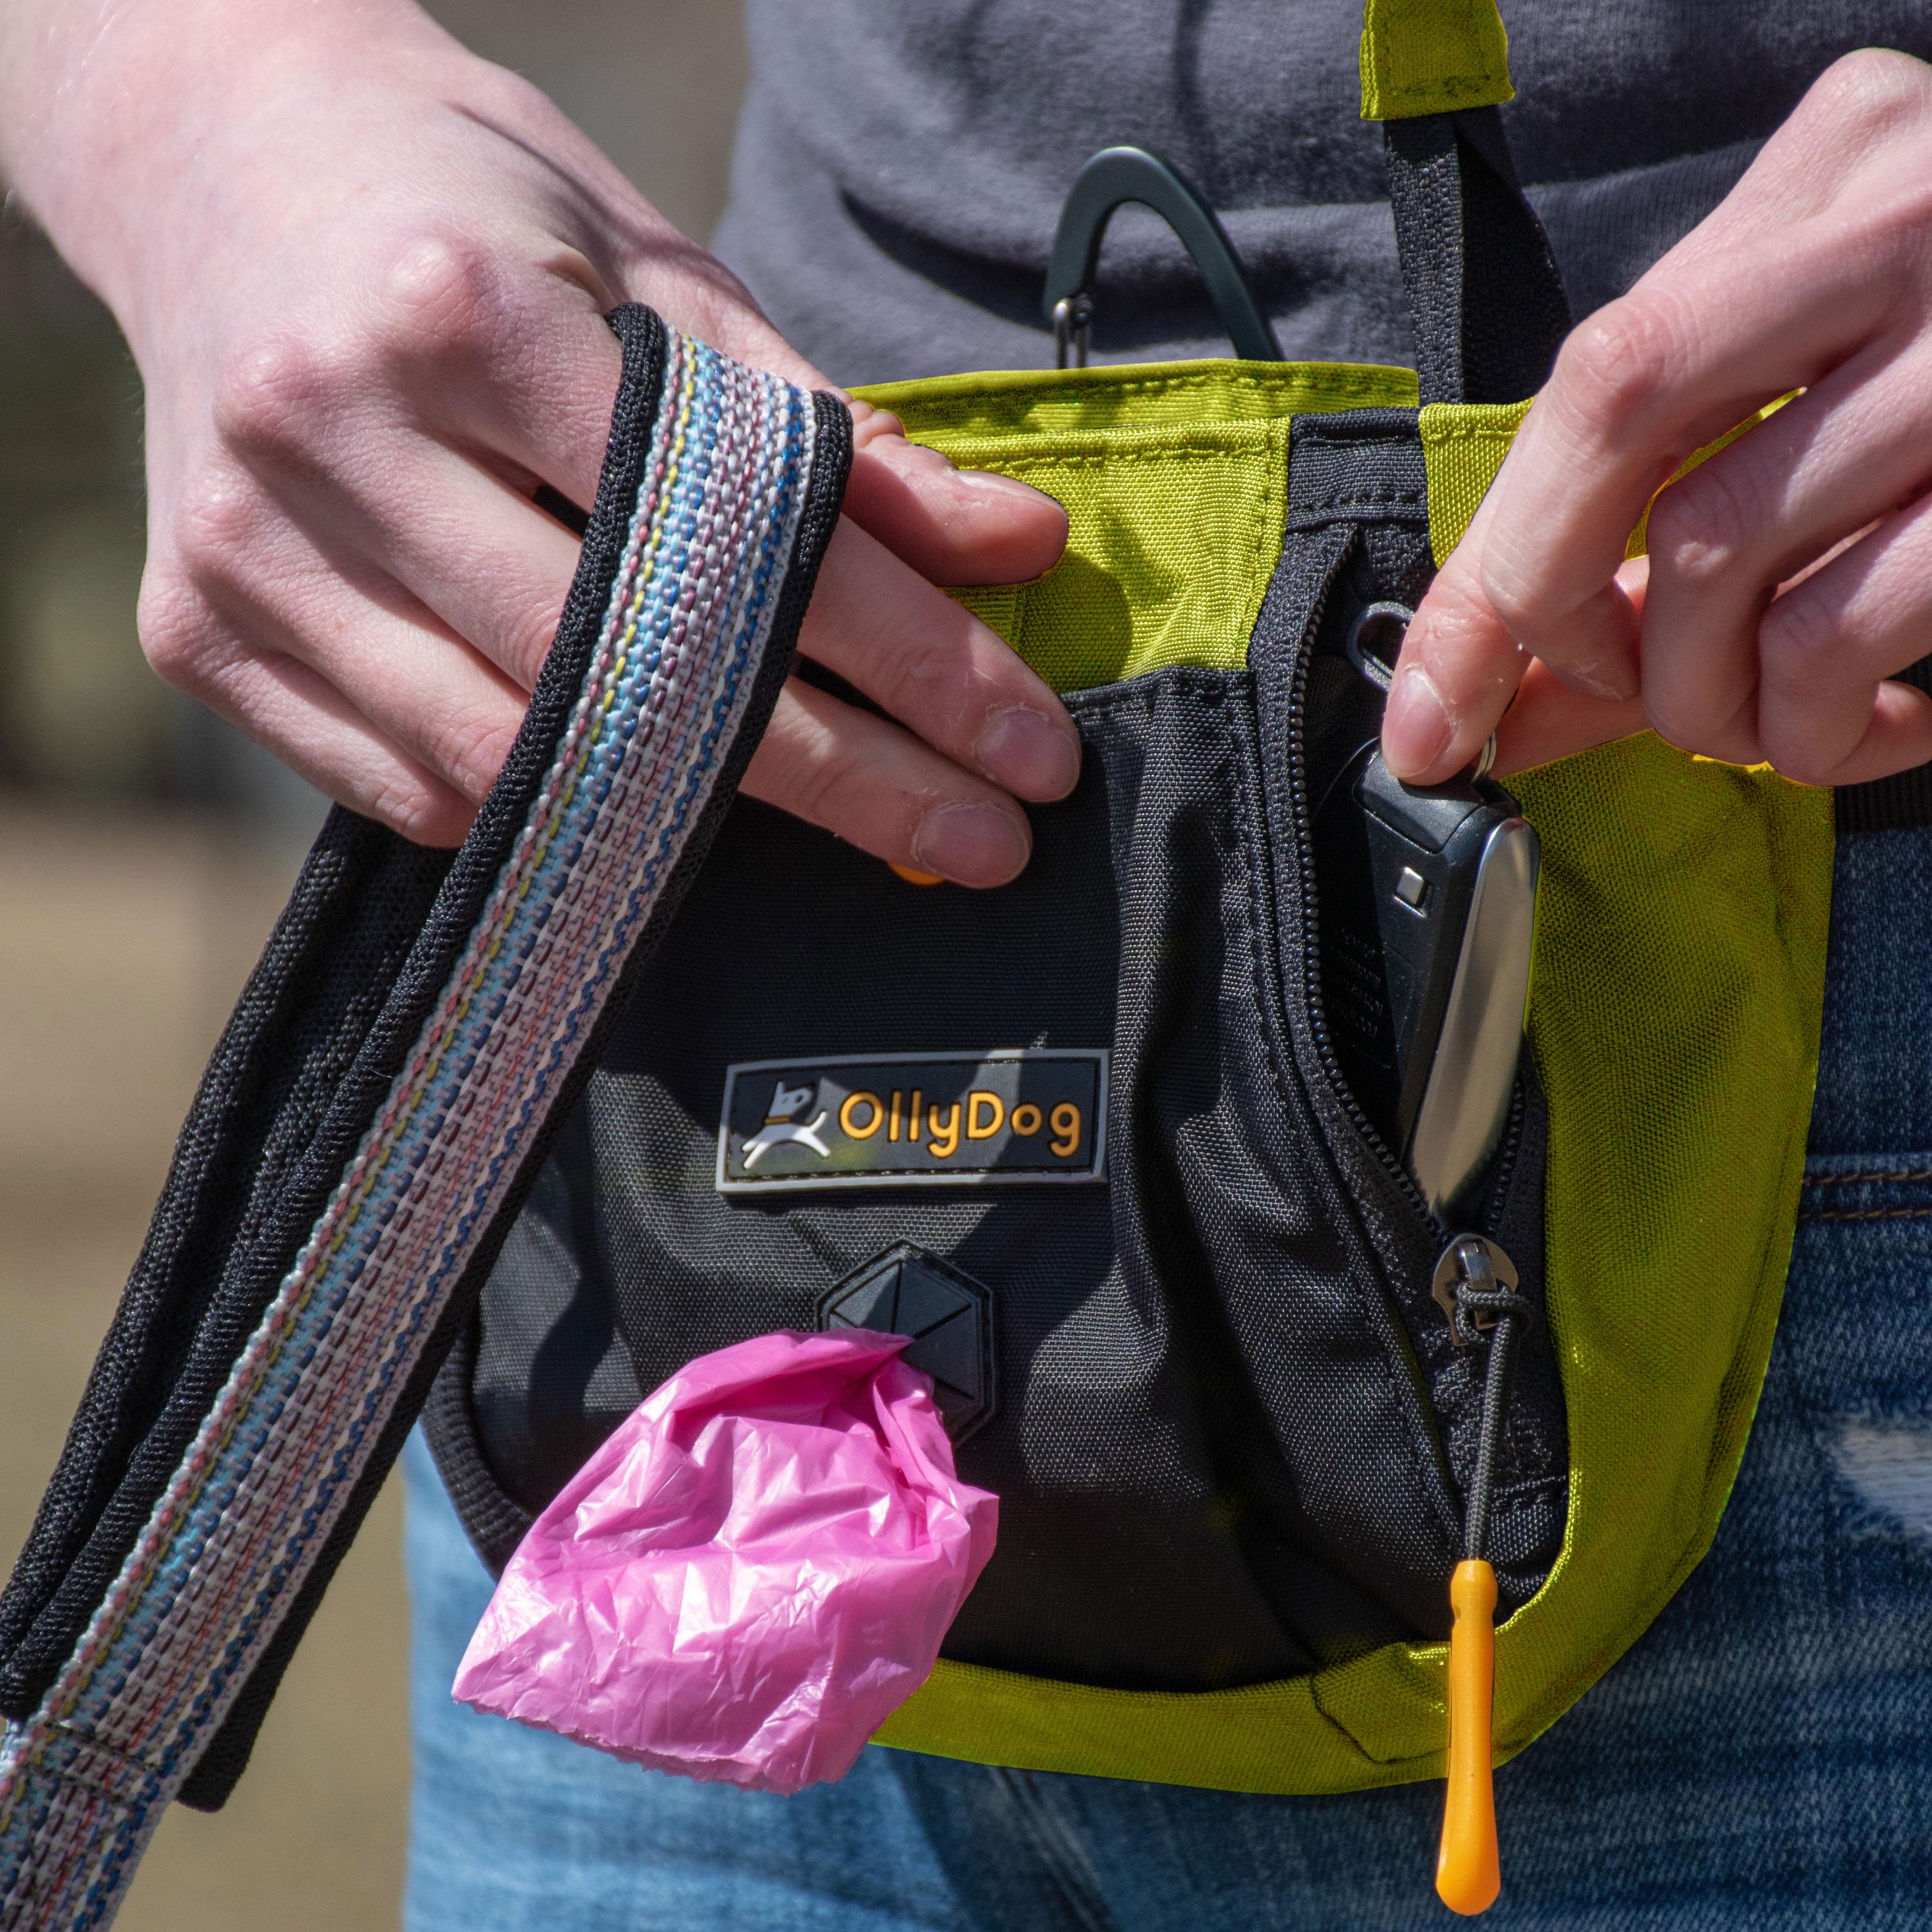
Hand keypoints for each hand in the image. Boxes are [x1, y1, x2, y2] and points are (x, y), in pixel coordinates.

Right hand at [0, 0, 1072, 881]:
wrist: (216, 162)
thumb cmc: (474, 205)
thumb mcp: (658, 271)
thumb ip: (829, 429)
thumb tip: (1016, 552)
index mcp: (456, 311)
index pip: (728, 534)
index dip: (904, 660)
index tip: (1024, 748)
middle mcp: (329, 437)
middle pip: (629, 677)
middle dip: (842, 779)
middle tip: (982, 845)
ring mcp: (245, 551)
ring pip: (514, 760)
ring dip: (704, 821)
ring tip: (856, 824)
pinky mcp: (198, 638)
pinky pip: (414, 789)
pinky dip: (549, 811)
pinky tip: (641, 797)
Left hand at [1382, 48, 1931, 790]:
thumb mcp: (1815, 404)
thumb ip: (1650, 527)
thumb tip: (1485, 704)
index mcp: (1835, 168)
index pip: (1590, 379)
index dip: (1485, 578)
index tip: (1428, 721)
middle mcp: (1903, 215)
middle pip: (1614, 418)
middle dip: (1562, 614)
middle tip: (1621, 703)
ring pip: (1718, 549)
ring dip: (1703, 699)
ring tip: (1763, 726)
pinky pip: (1847, 627)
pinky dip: (1819, 726)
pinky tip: (1870, 726)